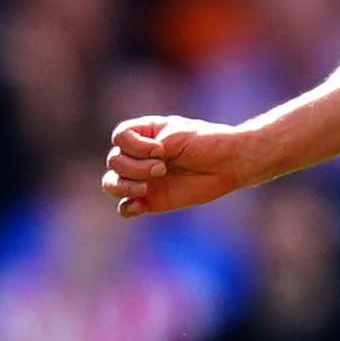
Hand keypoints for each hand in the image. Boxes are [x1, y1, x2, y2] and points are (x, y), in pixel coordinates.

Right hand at [102, 115, 252, 216]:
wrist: (227, 164)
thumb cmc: (206, 143)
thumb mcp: (179, 136)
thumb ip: (152, 147)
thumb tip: (131, 168)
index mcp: (145, 133)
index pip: (119, 137)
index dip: (133, 145)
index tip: (160, 149)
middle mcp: (139, 155)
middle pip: (114, 160)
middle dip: (135, 166)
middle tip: (163, 168)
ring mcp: (142, 177)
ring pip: (112, 183)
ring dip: (124, 186)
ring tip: (147, 187)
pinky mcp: (150, 199)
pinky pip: (125, 207)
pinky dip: (127, 207)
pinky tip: (139, 205)